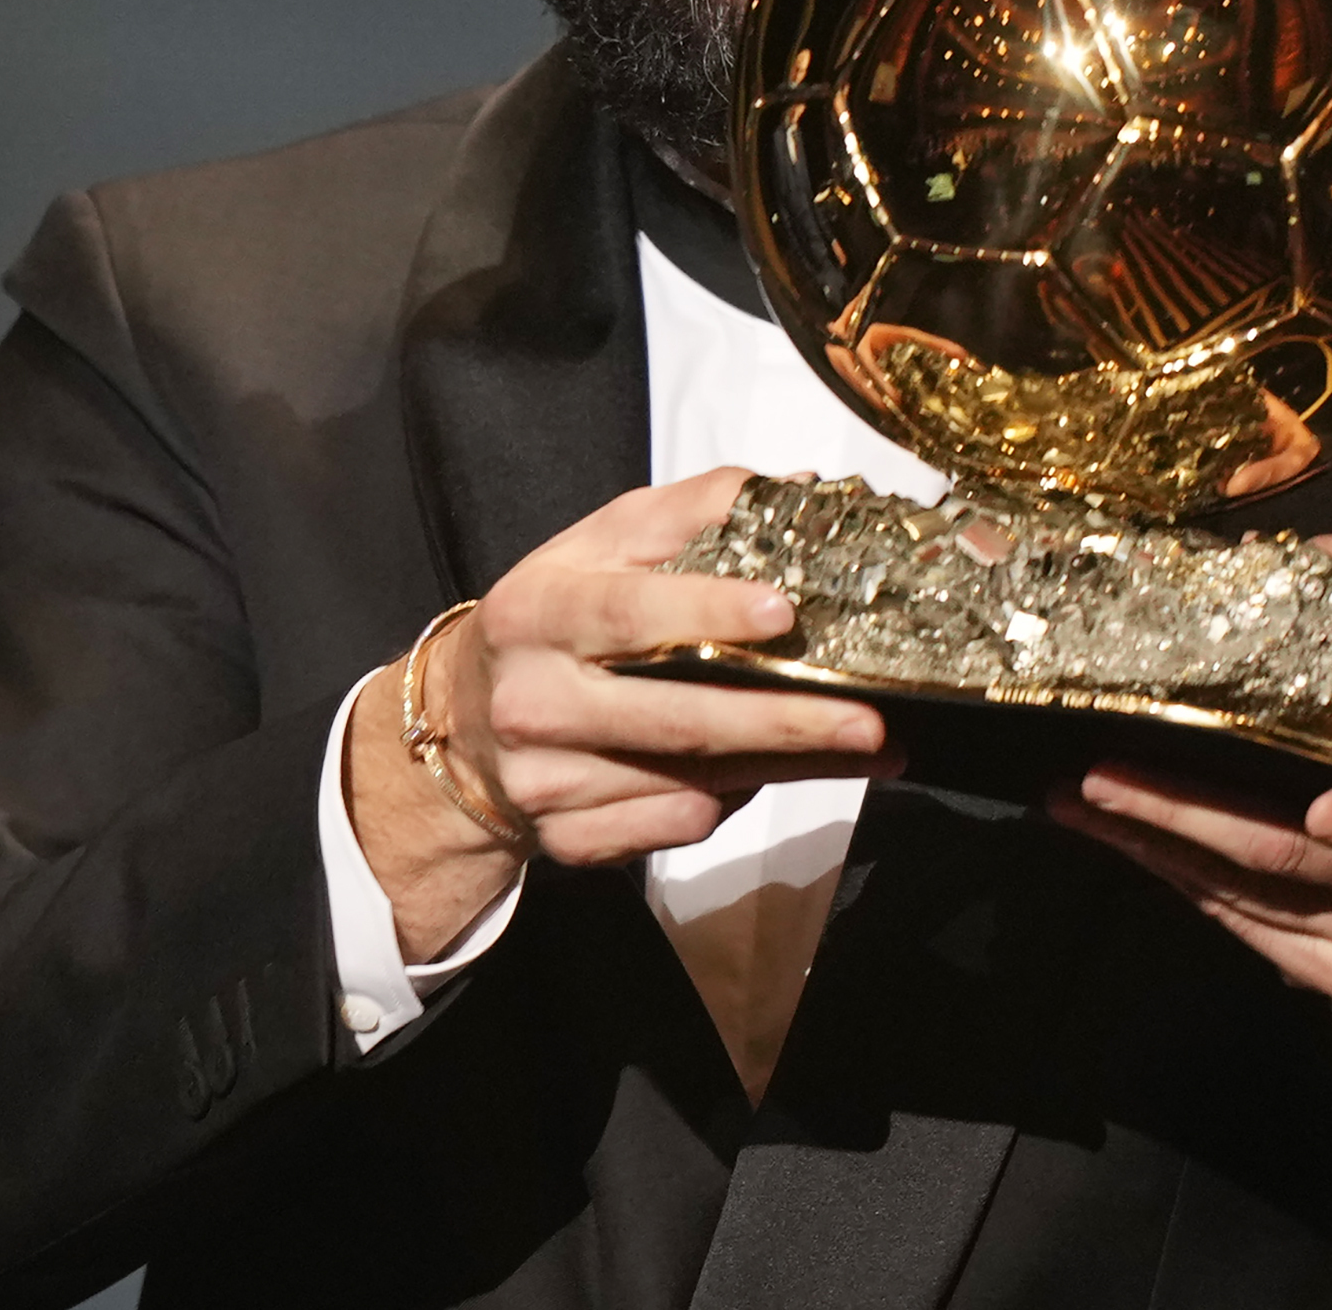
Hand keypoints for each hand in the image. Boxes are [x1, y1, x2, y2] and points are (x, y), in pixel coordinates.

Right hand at [348, 467, 898, 955]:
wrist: (461, 727)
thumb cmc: (555, 619)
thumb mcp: (598, 546)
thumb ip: (691, 512)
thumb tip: (800, 490)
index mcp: (538, 612)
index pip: (628, 612)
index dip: (708, 612)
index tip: (787, 612)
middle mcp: (534, 701)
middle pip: (674, 719)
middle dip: (783, 723)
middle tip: (870, 723)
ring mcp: (547, 782)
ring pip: (689, 784)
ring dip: (786, 769)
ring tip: (865, 750)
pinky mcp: (567, 841)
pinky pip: (676, 826)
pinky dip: (734, 802)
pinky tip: (769, 773)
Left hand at [1045, 540, 1331, 1008]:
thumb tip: (1319, 554)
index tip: (1321, 809)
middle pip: (1292, 852)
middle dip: (1184, 814)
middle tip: (1099, 776)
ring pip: (1253, 894)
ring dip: (1157, 848)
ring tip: (1079, 804)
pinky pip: (1245, 924)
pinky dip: (1180, 881)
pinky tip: (1125, 843)